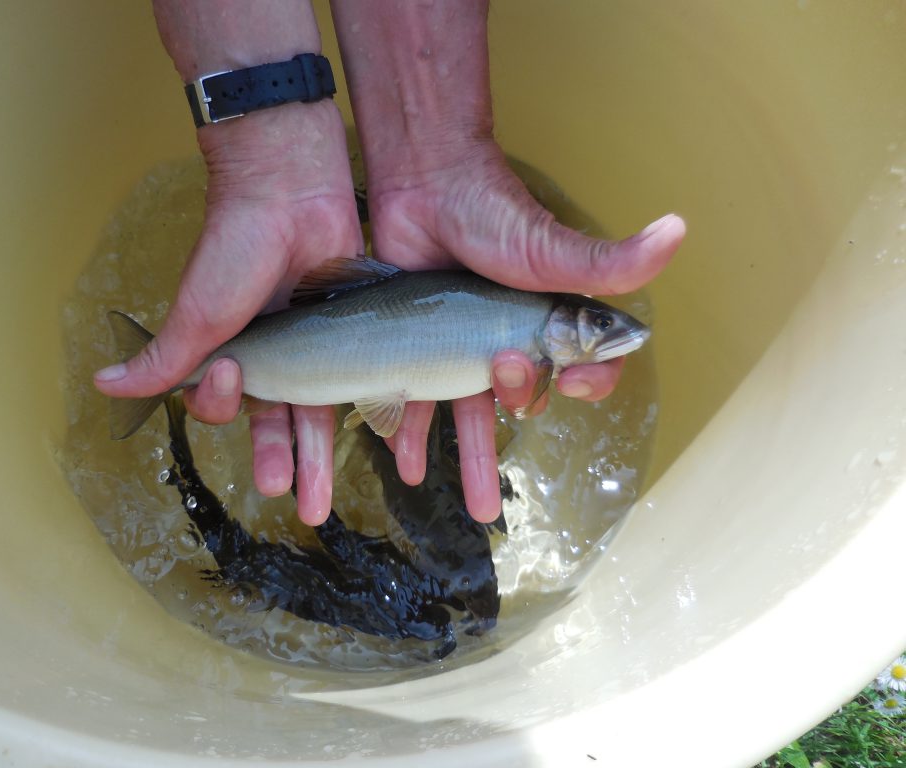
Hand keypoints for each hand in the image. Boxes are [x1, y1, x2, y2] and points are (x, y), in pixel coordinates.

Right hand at [94, 100, 363, 525]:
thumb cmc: (234, 249)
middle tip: (305, 510)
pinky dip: (372, 408)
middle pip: (279, 423)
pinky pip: (363, 378)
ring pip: (321, 411)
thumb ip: (162, 359)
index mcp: (231, 352)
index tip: (229, 378)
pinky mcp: (354, 331)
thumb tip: (103, 387)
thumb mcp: (198, 313)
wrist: (290, 191)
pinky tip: (389, 441)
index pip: (226, 402)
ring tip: (327, 501)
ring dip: (322, 457)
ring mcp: (316, 345)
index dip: (224, 404)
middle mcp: (274, 355)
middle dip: (288, 465)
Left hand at [331, 0, 685, 521]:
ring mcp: (462, 348)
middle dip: (521, 403)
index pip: (585, 368)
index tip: (574, 381)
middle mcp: (510, 339)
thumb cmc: (488, 211)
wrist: (420, 184)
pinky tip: (405, 467)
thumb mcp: (546, 246)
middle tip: (502, 376)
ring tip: (479, 508)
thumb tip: (678, 230)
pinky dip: (412, 435)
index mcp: (550, 321)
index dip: (588, 383)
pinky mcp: (418, 349)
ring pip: (471, 416)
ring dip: (475, 464)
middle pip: (524, 395)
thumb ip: (605, 260)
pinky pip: (417, 402)